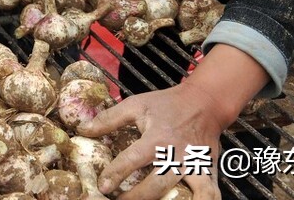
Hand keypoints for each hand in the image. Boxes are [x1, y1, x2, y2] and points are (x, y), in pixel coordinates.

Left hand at [78, 82, 227, 199]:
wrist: (203, 103)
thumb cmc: (167, 104)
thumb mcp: (136, 105)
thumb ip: (109, 118)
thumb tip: (83, 129)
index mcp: (157, 138)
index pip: (133, 159)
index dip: (116, 174)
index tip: (103, 186)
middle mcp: (177, 154)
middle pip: (157, 184)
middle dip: (137, 198)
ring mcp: (195, 166)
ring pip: (187, 195)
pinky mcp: (209, 172)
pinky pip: (210, 194)